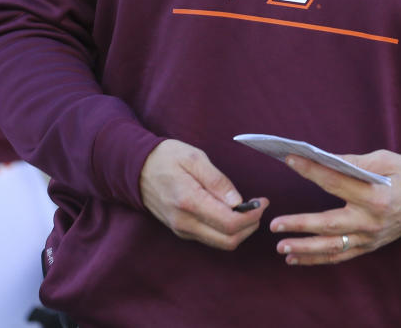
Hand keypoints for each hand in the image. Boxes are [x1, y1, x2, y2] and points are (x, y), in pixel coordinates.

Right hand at [139, 139, 268, 249]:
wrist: (136, 168)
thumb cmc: (167, 157)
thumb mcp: (194, 158)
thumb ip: (217, 180)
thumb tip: (238, 201)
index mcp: (189, 202)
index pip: (229, 223)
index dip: (252, 216)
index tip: (263, 202)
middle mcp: (185, 222)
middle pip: (228, 240)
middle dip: (250, 226)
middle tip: (259, 206)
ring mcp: (182, 229)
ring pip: (220, 243)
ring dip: (240, 230)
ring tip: (248, 207)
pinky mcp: (182, 230)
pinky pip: (210, 238)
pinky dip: (227, 229)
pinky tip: (231, 210)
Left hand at [269, 150, 400, 265]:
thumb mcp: (384, 160)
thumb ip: (355, 162)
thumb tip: (325, 159)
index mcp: (375, 195)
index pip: (336, 182)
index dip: (312, 170)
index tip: (290, 160)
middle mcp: (371, 221)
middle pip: (329, 224)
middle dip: (300, 225)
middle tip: (276, 224)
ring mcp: (369, 238)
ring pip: (331, 247)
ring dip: (304, 249)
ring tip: (281, 247)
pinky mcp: (367, 247)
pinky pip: (338, 256)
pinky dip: (316, 259)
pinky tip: (295, 258)